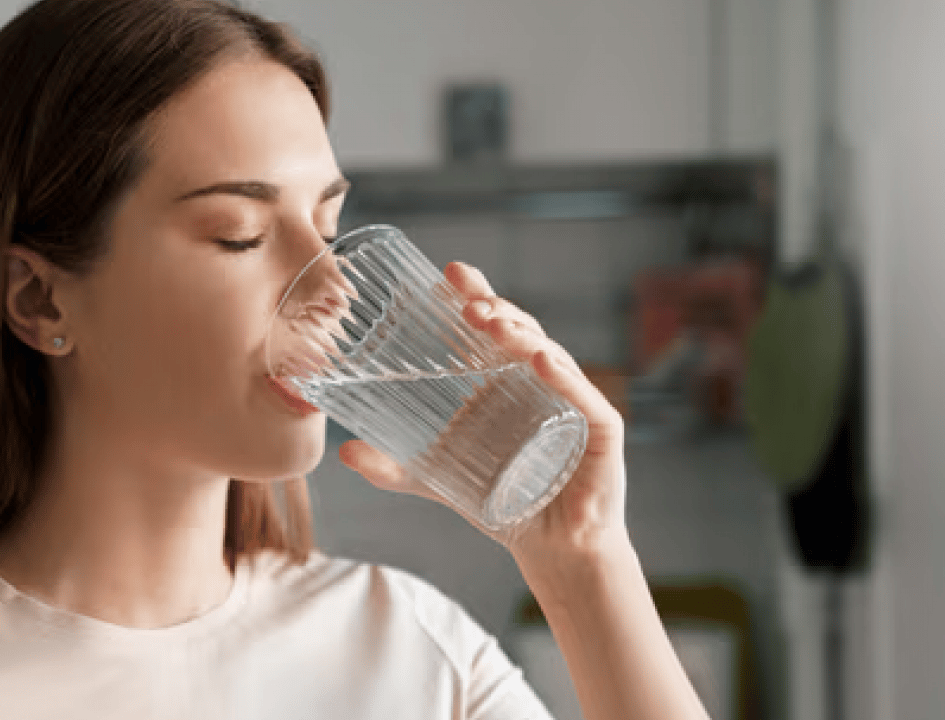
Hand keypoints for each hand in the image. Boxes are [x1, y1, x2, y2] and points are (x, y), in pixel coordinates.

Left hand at [337, 262, 630, 589]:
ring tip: (492, 322)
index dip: (475, 296)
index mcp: (508, 380)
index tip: (448, 273)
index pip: (494, 326)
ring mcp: (574, 402)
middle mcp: (544, 381)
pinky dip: (564, 377)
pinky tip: (541, 360)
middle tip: (464, 303)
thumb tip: (344, 451)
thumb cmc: (503, 501)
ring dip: (522, 335)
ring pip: (551, 355)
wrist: (553, 547)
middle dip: (494, 310)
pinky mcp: (601, 433)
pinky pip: (584, 399)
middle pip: (521, 331)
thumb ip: (393, 467)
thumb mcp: (437, 479)